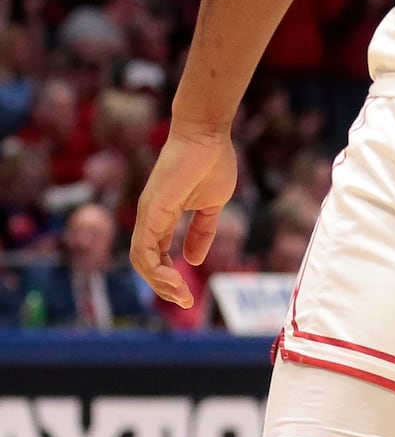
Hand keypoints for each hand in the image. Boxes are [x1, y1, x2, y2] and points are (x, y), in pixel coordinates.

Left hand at [130, 122, 238, 307]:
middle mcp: (150, 218)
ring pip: (141, 260)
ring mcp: (147, 215)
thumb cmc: (212, 162)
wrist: (207, 135)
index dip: (171, 276)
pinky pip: (144, 249)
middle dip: (164, 286)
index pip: (159, 254)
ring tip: (180, 294)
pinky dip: (155, 268)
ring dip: (158, 282)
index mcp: (163, 217)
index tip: (189, 293)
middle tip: (184, 301)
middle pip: (146, 263)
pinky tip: (175, 277)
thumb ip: (203, 231)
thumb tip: (194, 259)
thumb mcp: (211, 205)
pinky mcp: (150, 211)